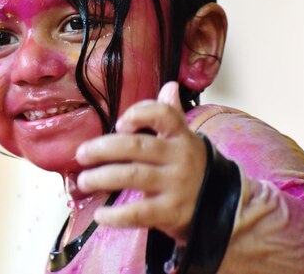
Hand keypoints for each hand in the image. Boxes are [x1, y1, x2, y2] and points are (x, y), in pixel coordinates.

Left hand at [75, 82, 207, 243]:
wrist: (222, 208)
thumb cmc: (193, 169)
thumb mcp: (185, 140)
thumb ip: (171, 116)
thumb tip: (169, 86)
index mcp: (181, 136)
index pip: (163, 115)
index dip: (138, 114)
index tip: (119, 124)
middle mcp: (180, 157)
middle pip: (136, 147)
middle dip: (102, 149)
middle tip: (81, 155)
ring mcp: (176, 185)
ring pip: (132, 176)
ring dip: (101, 178)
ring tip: (83, 181)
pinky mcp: (171, 212)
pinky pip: (139, 213)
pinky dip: (116, 216)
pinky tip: (100, 215)